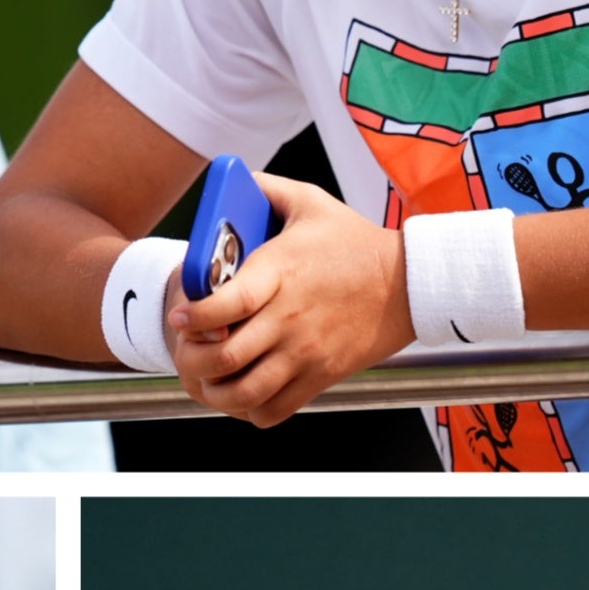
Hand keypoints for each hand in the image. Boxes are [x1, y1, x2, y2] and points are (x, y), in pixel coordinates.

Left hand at [166, 175, 414, 426]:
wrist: (410, 284)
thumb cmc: (358, 242)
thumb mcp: (311, 202)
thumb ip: (267, 188)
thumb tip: (236, 179)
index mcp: (279, 274)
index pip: (224, 304)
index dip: (192, 316)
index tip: (179, 319)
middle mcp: (288, 318)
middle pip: (225, 356)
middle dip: (192, 361)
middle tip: (186, 352)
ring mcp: (305, 352)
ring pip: (245, 392)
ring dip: (217, 393)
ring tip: (210, 381)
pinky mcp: (322, 376)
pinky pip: (275, 410)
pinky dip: (252, 410)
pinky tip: (246, 395)